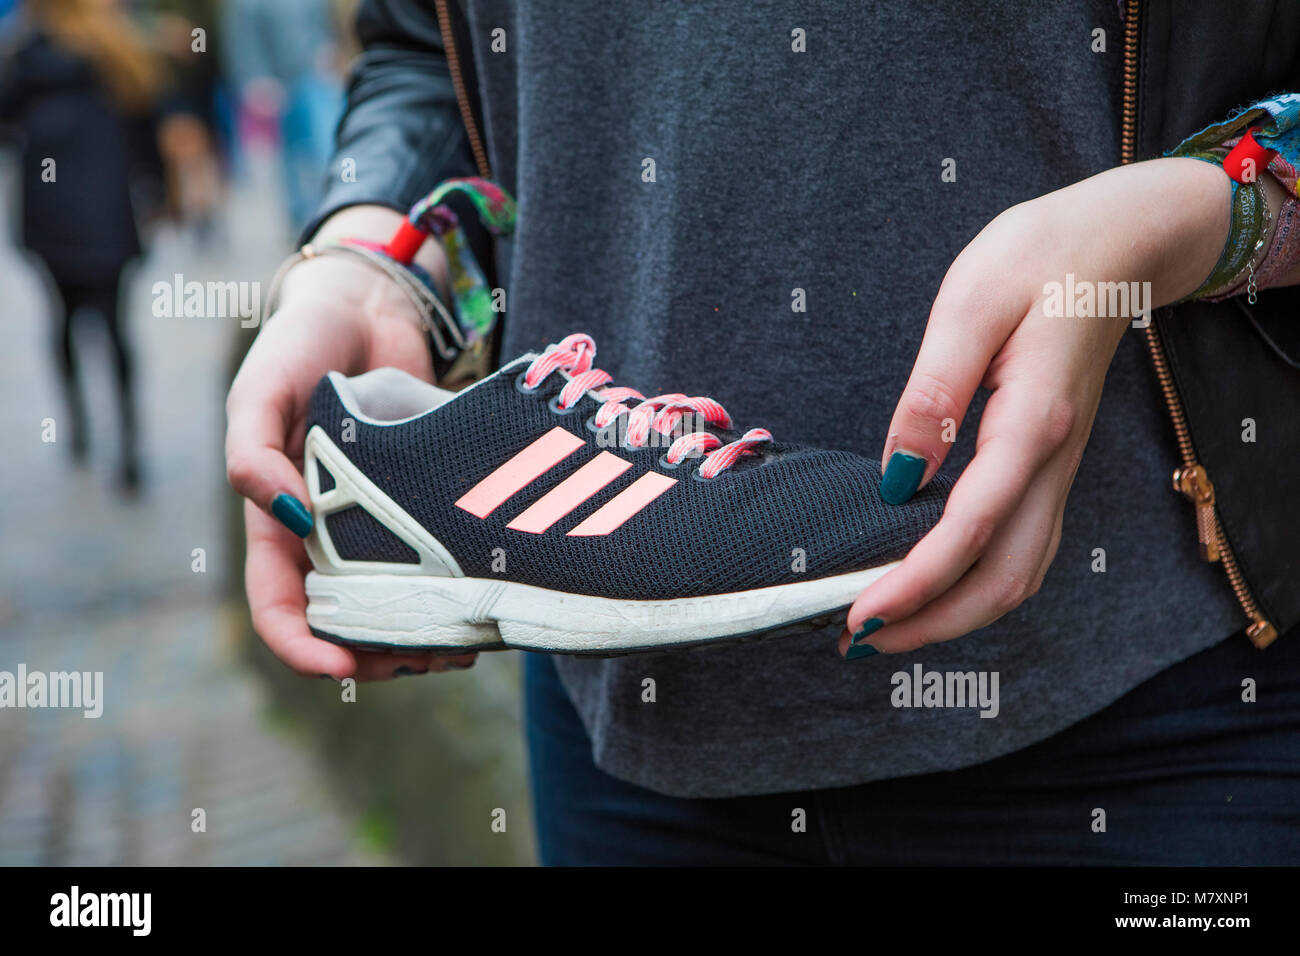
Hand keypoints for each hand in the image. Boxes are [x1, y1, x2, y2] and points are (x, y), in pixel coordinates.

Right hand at [226, 207, 477, 678]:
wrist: (369, 306)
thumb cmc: (299, 345)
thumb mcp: (259, 390)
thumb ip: (253, 448)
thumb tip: (284, 512)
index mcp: (279, 521)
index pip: (278, 603)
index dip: (301, 644)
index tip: (341, 664)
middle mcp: (331, 532)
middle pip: (347, 619)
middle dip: (380, 652)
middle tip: (422, 662)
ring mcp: (383, 521)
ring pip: (399, 602)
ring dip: (424, 633)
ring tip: (462, 645)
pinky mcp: (428, 503)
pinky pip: (441, 563)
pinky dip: (458, 591)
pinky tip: (486, 604)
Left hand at [842, 157, 1232, 654]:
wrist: (1117, 242)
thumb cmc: (1040, 258)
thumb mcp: (970, 304)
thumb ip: (933, 395)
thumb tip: (896, 477)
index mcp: (1031, 424)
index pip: (968, 531)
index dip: (912, 584)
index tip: (858, 614)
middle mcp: (1053, 461)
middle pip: (1003, 578)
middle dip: (932, 622)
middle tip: (861, 635)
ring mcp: (1059, 467)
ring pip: (1020, 572)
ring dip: (957, 612)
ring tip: (890, 621)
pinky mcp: (1051, 463)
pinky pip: (1023, 546)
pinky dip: (979, 581)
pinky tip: (936, 579)